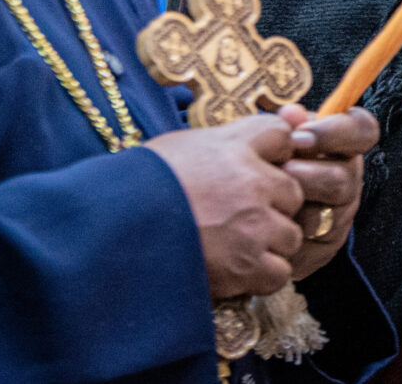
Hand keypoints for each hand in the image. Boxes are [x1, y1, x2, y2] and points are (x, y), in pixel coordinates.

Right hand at [144, 113, 307, 299]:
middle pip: (295, 190)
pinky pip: (279, 272)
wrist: (106, 230)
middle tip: (241, 216)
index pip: (281, 136)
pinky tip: (236, 269)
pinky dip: (262, 275)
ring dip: (271, 242)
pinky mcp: (245, 265)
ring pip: (291, 235)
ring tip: (236, 245)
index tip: (257, 169)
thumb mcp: (182, 144)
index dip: (272, 155)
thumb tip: (276, 126)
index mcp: (234, 145)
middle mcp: (252, 181)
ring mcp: (253, 224)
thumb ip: (229, 137)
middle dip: (274, 204)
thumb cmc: (137, 185)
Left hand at [274, 102, 377, 279]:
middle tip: (281, 170)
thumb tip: (291, 113)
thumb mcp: (276, 141)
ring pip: (328, 214)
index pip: (363, 131)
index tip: (301, 135)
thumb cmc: (268, 167)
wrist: (251, 214)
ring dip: (296, 205)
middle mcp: (348, 179)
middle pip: (343, 178)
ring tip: (269, 199)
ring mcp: (339, 215)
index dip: (338, 132)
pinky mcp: (325, 246)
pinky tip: (268, 224)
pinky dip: (288, 233)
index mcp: (343, 145)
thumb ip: (285, 127)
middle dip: (308, 175)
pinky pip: (312, 243)